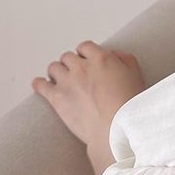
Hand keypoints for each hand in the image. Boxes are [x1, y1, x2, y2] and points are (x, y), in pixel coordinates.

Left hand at [31, 40, 145, 152]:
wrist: (114, 127)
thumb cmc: (128, 104)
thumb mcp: (135, 75)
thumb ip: (124, 59)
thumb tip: (114, 54)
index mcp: (101, 59)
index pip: (85, 47)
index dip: (85, 54)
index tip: (85, 59)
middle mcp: (82, 66)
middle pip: (68, 56)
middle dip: (71, 63)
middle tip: (74, 72)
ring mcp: (67, 81)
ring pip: (54, 67)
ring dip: (57, 72)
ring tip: (60, 79)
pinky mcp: (57, 98)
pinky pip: (40, 85)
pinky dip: (39, 84)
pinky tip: (40, 84)